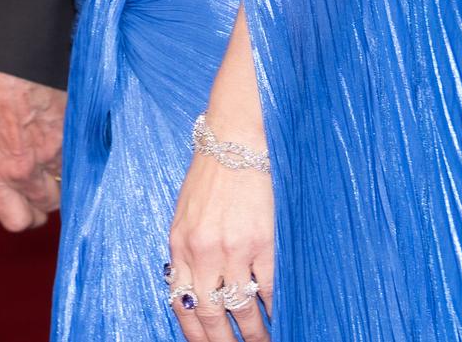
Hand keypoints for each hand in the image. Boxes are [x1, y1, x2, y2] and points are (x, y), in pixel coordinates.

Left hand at [165, 141, 275, 341]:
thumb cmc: (211, 173)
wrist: (235, 139)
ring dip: (253, 334)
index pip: (180, 303)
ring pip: (241, 309)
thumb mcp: (186, 212)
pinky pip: (269, 289)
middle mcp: (202, 252)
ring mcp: (233, 249)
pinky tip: (282, 318)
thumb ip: (188, 249)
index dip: (193, 332)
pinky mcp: (262, 242)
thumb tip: (193, 286)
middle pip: (210, 314)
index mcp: (179, 244)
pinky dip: (275, 309)